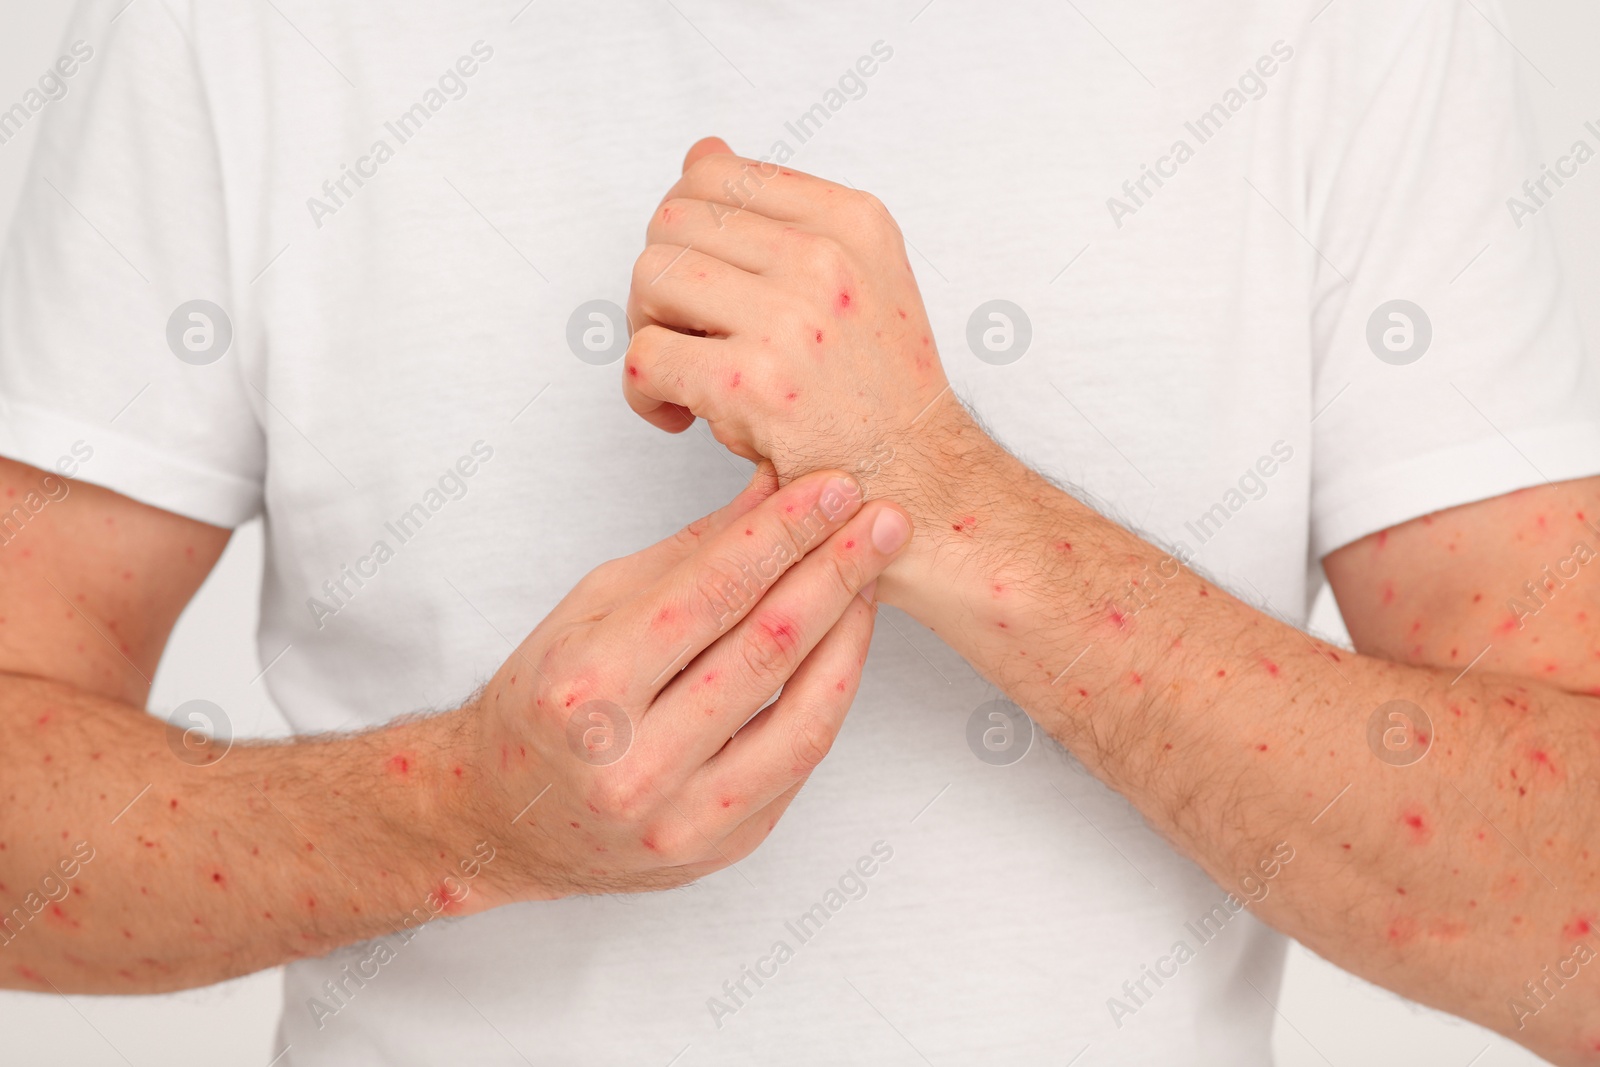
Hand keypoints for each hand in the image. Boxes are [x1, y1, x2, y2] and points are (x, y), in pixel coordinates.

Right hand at [467, 466, 911, 897]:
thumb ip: (691, 555)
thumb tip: (773, 490)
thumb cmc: (544, 704)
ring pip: (803, 714)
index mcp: (588, 688)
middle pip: (767, 649)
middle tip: (884, 520)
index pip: (711, 592)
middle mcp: (632, 763)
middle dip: (836, 571)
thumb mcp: (592, 609)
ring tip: (876, 576)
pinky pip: (800, 760)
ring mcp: (682, 817)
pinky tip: (847, 642)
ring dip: (852, 634)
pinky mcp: (722, 845)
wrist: (506, 820)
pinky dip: (832, 692)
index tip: (832, 487)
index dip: (783, 532)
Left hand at [623, 138, 964, 488]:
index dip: (687, 227)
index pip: (715, 171)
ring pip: (650, 277)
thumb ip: (780, 214)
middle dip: (661, 278)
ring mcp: (790, 320)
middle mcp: (824, 259)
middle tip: (685, 330)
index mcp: (852, 221)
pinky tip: (678, 413)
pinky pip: (644, 356)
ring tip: (684, 369)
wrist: (913, 476)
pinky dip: (642, 391)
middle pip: (672, 220)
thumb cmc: (877, 390)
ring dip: (647, 328)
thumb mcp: (855, 274)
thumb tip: (702, 151)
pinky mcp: (752, 384)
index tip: (702, 280)